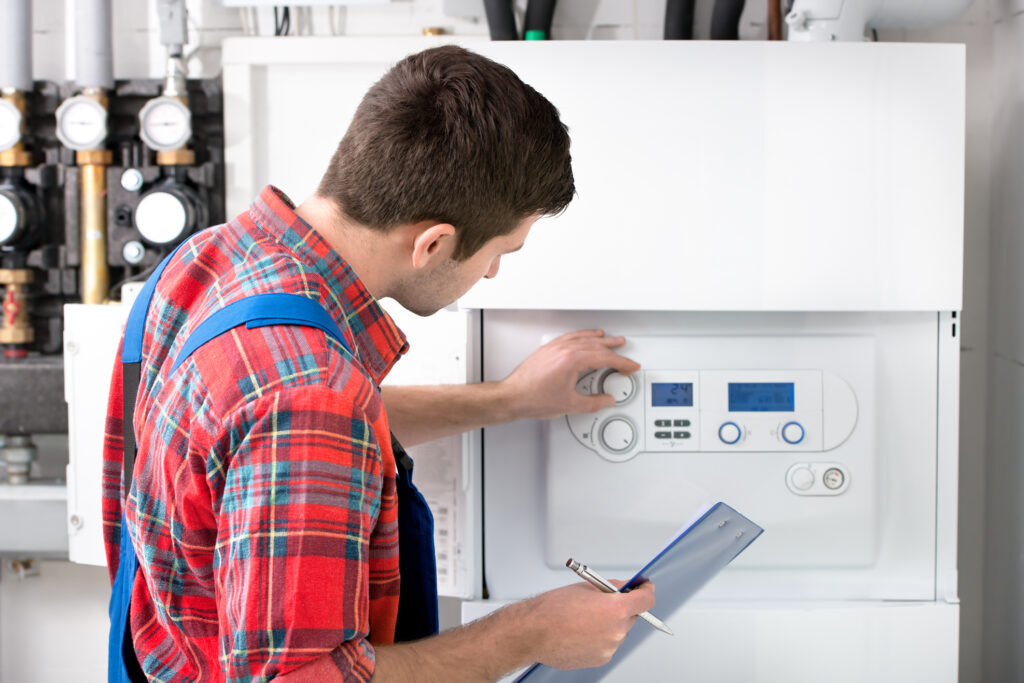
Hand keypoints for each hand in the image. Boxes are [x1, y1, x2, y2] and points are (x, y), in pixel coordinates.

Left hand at [499, 330, 640, 419]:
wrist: (512, 397)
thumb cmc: (533, 399)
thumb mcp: (569, 405)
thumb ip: (593, 403)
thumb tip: (606, 399)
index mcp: (572, 361)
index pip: (604, 358)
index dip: (621, 362)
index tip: (630, 366)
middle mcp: (563, 350)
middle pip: (596, 345)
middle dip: (614, 349)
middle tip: (625, 353)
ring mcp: (554, 348)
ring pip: (582, 338)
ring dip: (599, 339)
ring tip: (610, 339)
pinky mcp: (547, 350)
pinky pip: (569, 337)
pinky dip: (581, 336)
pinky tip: (584, 337)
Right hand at [524, 580, 655, 669]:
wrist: (533, 632)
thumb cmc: (553, 609)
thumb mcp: (585, 587)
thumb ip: (611, 587)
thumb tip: (625, 588)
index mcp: (615, 608)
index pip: (646, 600)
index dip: (646, 591)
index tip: (644, 588)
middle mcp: (616, 631)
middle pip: (632, 616)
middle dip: (622, 607)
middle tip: (604, 602)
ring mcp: (609, 648)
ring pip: (618, 631)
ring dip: (609, 624)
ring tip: (585, 619)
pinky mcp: (601, 659)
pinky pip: (608, 644)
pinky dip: (600, 637)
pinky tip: (581, 631)